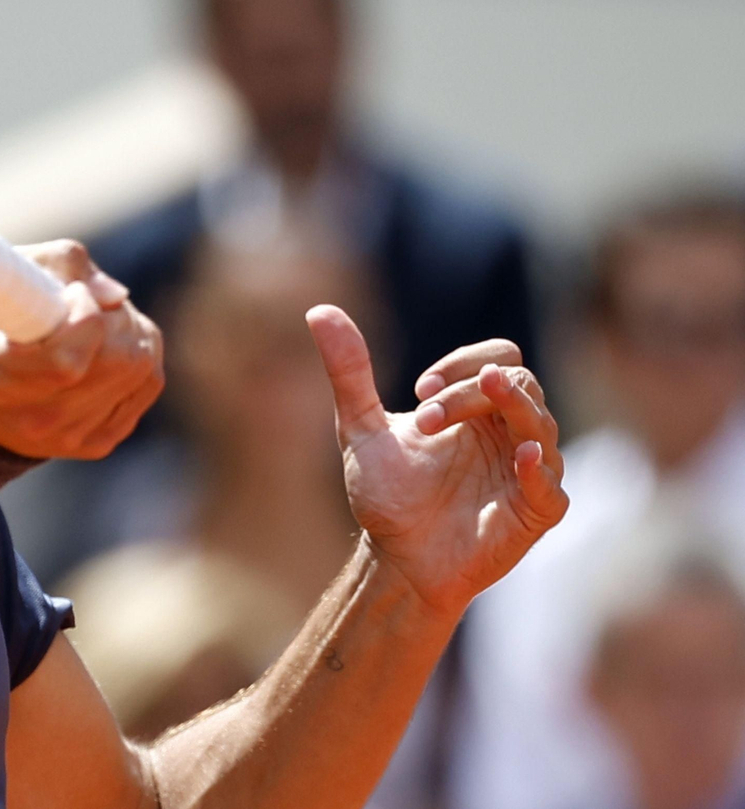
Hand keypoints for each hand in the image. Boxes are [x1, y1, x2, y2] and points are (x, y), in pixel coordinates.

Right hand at [0, 240, 164, 460]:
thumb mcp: (7, 282)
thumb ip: (60, 265)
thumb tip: (117, 296)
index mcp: (0, 378)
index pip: (67, 360)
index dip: (85, 315)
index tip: (73, 294)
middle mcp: (38, 418)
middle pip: (116, 359)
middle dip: (113, 316)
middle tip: (87, 303)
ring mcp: (72, 436)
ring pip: (140, 368)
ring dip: (130, 332)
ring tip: (97, 323)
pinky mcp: (100, 441)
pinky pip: (148, 384)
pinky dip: (141, 355)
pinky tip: (111, 347)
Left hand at [307, 305, 568, 619]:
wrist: (393, 559)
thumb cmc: (385, 493)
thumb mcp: (360, 427)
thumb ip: (348, 371)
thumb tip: (318, 310)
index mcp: (478, 409)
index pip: (498, 359)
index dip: (464, 363)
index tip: (422, 389)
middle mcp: (509, 433)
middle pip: (519, 384)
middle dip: (474, 391)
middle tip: (426, 416)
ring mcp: (526, 472)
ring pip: (542, 425)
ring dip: (512, 410)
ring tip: (488, 397)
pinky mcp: (534, 512)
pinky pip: (552, 487)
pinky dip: (539, 470)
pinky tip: (520, 457)